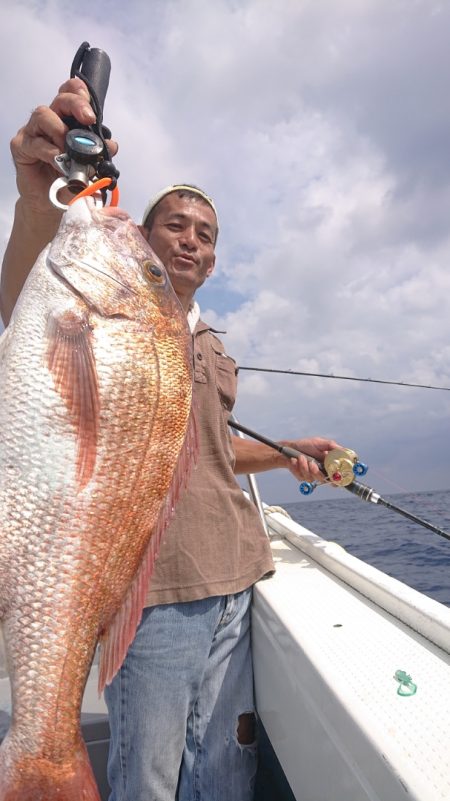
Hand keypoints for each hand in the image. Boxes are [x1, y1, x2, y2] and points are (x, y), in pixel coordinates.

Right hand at [10, 78, 117, 213]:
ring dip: (60, 130)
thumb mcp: (88, 168)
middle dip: (76, 105)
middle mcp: (49, 122)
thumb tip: (111, 145)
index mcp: (66, 121)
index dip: (79, 92)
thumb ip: (98, 154)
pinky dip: (49, 151)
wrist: (49, 203)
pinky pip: (34, 142)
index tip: (92, 106)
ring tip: (68, 149)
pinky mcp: (21, 146)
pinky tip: (57, 161)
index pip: (70, 95)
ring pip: (44, 115)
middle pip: (60, 100)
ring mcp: (33, 132)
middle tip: (88, 119)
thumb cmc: (67, 181)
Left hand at [284, 437, 339, 482]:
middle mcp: (321, 472)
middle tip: (311, 462)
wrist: (289, 448)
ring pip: (311, 478)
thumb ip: (332, 446)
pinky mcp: (301, 477)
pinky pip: (300, 477)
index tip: (335, 477)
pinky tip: (294, 460)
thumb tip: (345, 451)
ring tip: (300, 457)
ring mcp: (311, 475)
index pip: (337, 477)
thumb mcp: (320, 443)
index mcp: (328, 464)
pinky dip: (296, 467)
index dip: (338, 480)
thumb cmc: (306, 445)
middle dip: (316, 471)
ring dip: (304, 466)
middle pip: (324, 480)